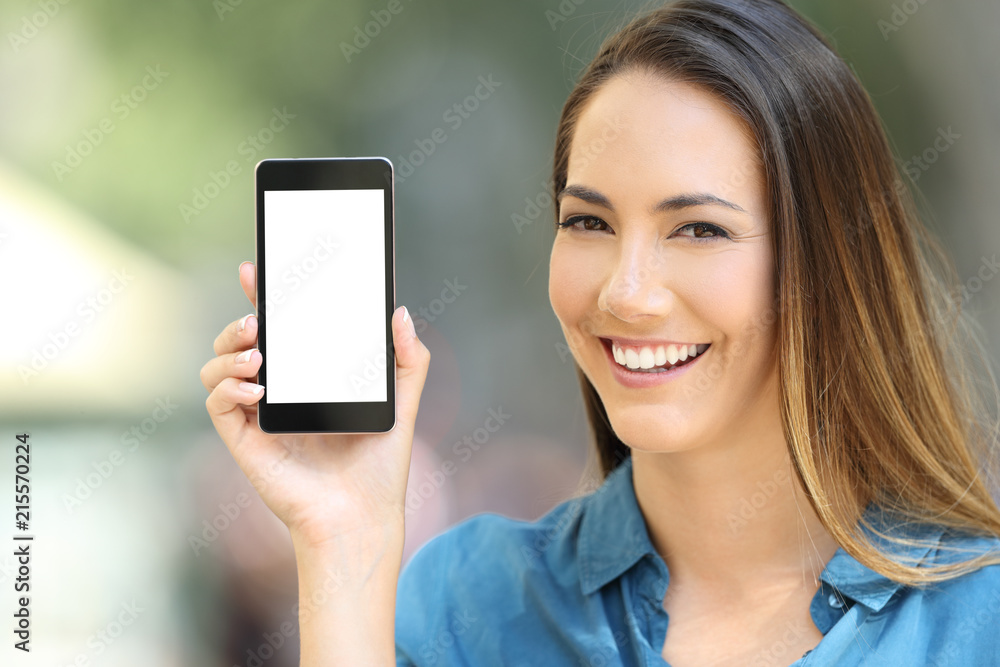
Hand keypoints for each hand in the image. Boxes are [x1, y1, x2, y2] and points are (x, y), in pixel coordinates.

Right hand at [200, 261, 430, 551]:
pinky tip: (258, 388)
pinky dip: (228, 387)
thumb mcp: (402, 402)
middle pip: (238, 343)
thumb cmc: (380, 466)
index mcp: (308, 379)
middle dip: (239, 320)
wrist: (364, 514)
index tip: (257, 271)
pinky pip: (217, 403)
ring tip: (258, 354)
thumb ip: (408, 358)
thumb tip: (401, 313)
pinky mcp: (244, 440)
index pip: (278, 330)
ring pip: (217, 368)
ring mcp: (257, 416)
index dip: (262, 298)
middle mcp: (278, 393)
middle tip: (258, 318)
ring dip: (229, 351)